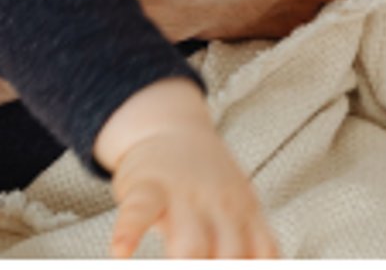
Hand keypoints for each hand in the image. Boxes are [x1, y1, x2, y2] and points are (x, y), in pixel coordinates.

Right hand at [98, 81, 278, 258]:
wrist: (170, 129)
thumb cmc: (205, 183)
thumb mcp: (238, 208)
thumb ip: (249, 247)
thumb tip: (264, 265)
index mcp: (247, 213)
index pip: (263, 255)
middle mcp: (220, 206)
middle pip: (230, 255)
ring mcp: (184, 195)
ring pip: (190, 243)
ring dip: (185, 267)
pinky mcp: (146, 186)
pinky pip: (139, 212)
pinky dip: (129, 233)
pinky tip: (121, 252)